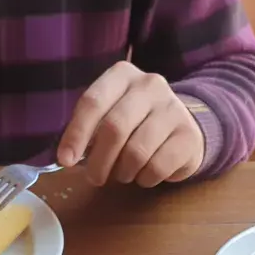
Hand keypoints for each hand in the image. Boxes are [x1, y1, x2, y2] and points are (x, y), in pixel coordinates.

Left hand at [57, 61, 203, 187]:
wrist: (182, 126)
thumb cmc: (136, 123)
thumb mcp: (110, 114)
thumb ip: (90, 129)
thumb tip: (68, 157)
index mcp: (122, 75)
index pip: (93, 102)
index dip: (76, 134)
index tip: (65, 160)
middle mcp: (150, 85)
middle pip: (115, 128)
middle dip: (99, 161)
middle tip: (94, 178)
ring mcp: (173, 108)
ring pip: (136, 152)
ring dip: (123, 172)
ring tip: (123, 173)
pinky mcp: (188, 135)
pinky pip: (157, 167)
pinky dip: (145, 179)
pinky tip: (145, 174)